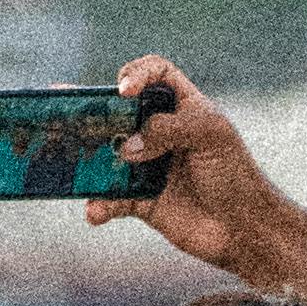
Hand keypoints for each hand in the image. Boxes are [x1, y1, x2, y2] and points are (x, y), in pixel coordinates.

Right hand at [86, 55, 266, 273]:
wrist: (245, 231)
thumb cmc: (236, 175)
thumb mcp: (211, 136)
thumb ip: (168, 129)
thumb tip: (126, 147)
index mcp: (183, 107)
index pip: (155, 74)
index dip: (136, 74)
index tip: (124, 92)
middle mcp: (162, 132)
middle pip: (117, 113)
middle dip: (89, 112)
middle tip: (60, 112)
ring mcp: (148, 166)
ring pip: (106, 155)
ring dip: (85, 160)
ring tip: (65, 163)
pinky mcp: (141, 200)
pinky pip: (110, 198)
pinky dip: (99, 204)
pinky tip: (96, 211)